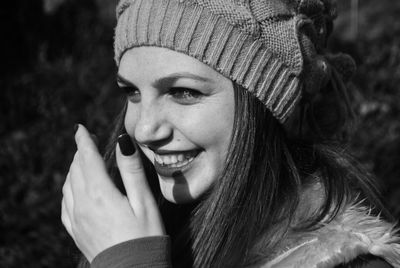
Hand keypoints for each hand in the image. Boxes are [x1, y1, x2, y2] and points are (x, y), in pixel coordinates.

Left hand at [61, 124, 164, 261]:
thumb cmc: (145, 236)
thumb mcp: (143, 201)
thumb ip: (131, 170)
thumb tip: (122, 142)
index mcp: (100, 193)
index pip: (87, 158)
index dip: (83, 141)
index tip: (80, 128)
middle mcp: (83, 204)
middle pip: (76, 169)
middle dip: (80, 152)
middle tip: (87, 141)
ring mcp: (77, 219)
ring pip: (68, 185)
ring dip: (74, 169)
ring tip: (82, 161)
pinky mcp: (77, 231)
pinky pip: (65, 204)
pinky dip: (69, 189)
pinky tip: (75, 189)